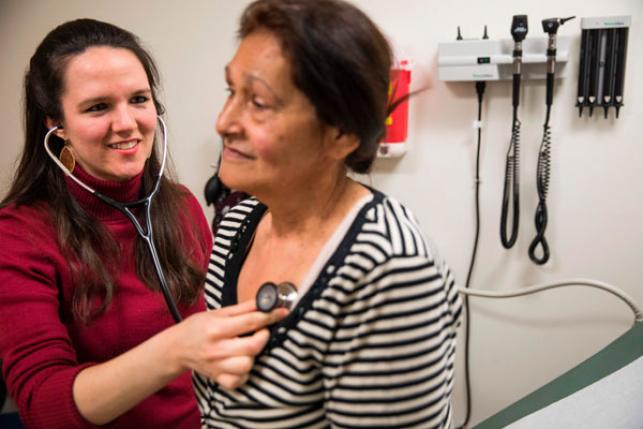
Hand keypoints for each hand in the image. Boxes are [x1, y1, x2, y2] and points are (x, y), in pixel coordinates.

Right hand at [171, 300, 286, 388]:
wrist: (176, 348)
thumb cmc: (197, 327)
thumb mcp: (217, 313)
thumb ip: (242, 309)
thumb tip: (265, 301)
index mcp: (216, 328)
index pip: (250, 322)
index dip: (270, 316)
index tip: (283, 312)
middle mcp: (216, 349)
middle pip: (252, 347)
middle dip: (264, 336)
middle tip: (262, 330)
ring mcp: (217, 366)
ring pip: (247, 365)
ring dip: (254, 355)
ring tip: (249, 347)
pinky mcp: (218, 378)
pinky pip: (239, 381)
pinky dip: (245, 373)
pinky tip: (241, 362)